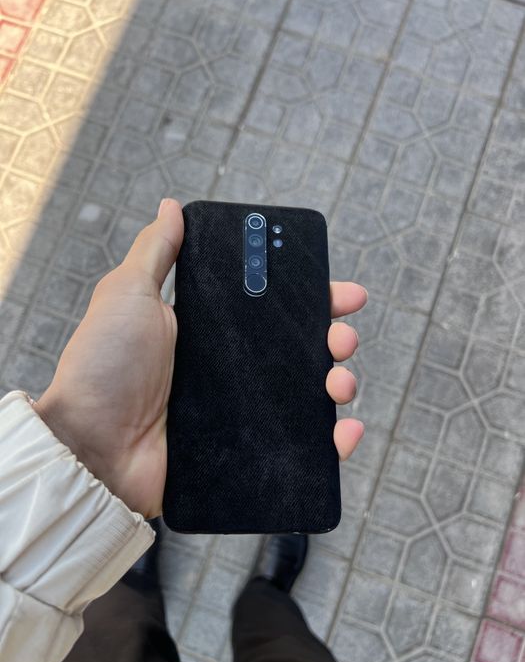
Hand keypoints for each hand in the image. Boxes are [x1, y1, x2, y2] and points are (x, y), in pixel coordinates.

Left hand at [35, 199, 365, 517]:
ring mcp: (242, 414)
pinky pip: (303, 449)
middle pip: (302, 352)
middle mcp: (232, 372)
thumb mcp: (128, 295)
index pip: (274, 310)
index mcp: (212, 333)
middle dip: (335, 339)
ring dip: (340, 385)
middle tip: (342, 336)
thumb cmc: (103, 367)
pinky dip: (334, 443)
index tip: (340, 292)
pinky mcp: (244, 454)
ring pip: (310, 398)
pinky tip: (346, 432)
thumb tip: (171, 207)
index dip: (313, 299)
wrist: (89, 447)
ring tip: (339, 382)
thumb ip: (155, 252)